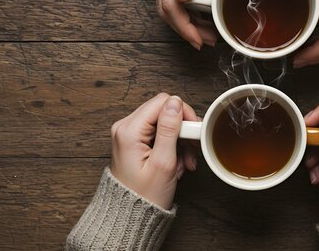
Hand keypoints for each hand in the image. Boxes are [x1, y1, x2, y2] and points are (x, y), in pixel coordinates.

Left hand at [110, 93, 198, 209]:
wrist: (130, 217)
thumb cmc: (144, 197)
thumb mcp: (163, 162)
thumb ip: (169, 129)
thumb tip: (175, 103)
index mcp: (129, 130)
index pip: (163, 102)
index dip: (183, 114)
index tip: (193, 134)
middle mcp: (125, 127)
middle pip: (164, 111)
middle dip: (182, 131)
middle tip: (190, 152)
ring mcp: (129, 134)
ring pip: (164, 123)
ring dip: (179, 141)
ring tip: (184, 163)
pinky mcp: (134, 141)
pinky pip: (159, 134)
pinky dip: (172, 146)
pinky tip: (176, 163)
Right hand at [152, 0, 235, 49]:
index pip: (170, 4)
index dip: (183, 27)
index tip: (198, 40)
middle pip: (165, 7)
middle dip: (184, 29)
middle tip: (204, 41)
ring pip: (168, 3)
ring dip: (184, 22)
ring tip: (205, 33)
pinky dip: (184, 9)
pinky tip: (198, 17)